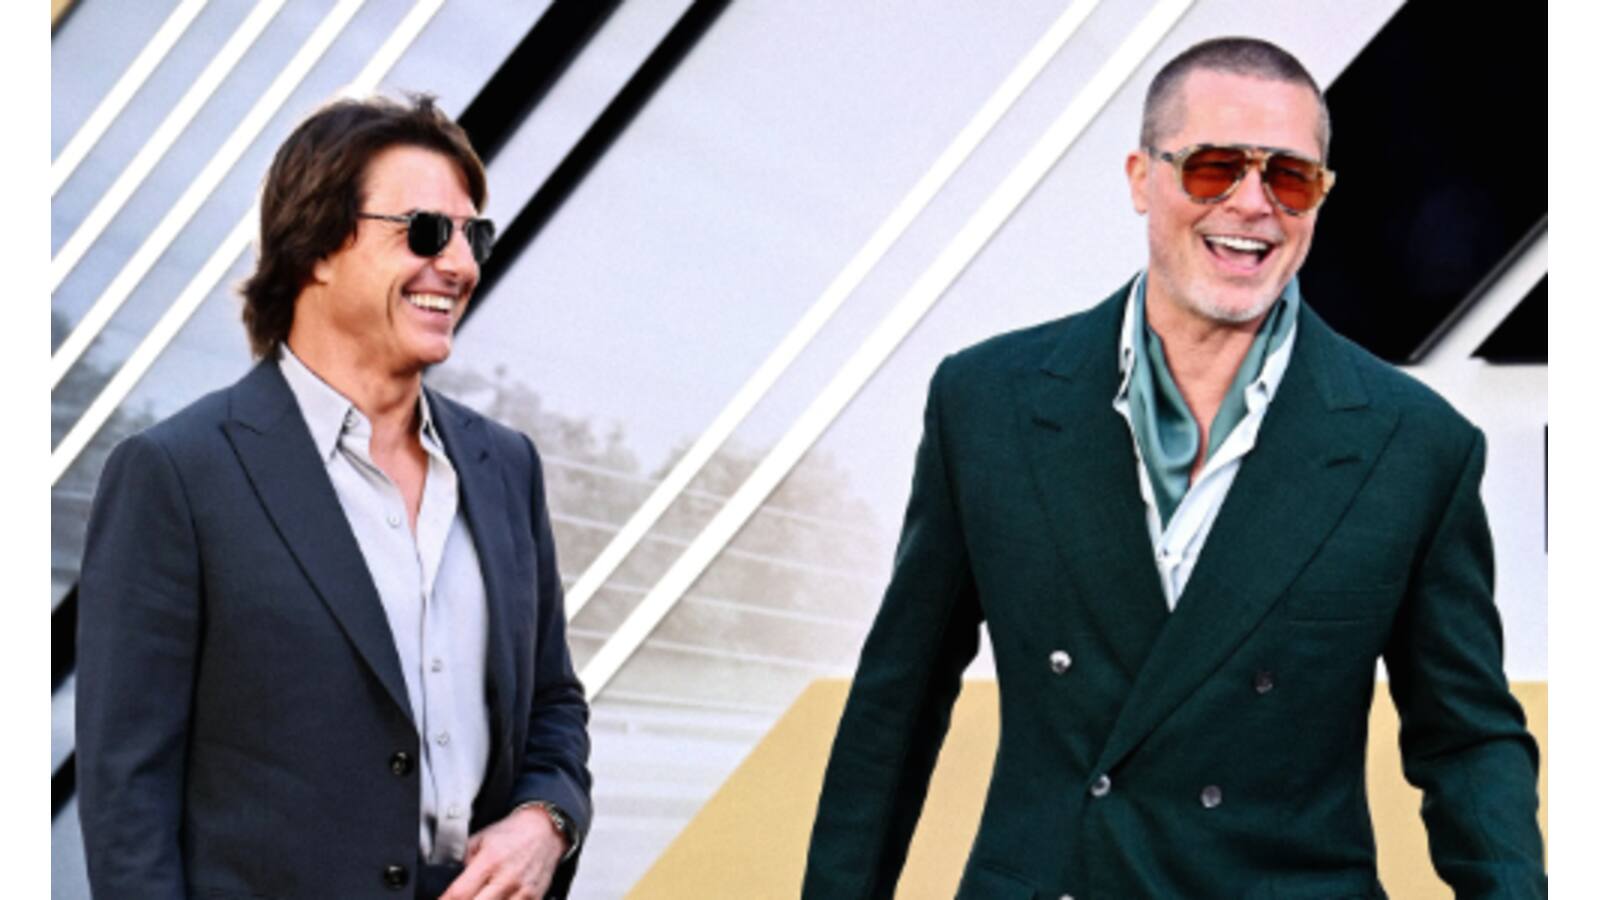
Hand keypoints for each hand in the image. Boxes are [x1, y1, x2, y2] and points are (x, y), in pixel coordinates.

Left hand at [441, 805, 568, 899]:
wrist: (545, 830)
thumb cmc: (512, 834)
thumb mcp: (480, 839)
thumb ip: (463, 863)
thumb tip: (449, 885)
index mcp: (490, 861)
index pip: (459, 894)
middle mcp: (507, 879)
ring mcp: (522, 893)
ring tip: (477, 898)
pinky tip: (494, 898)